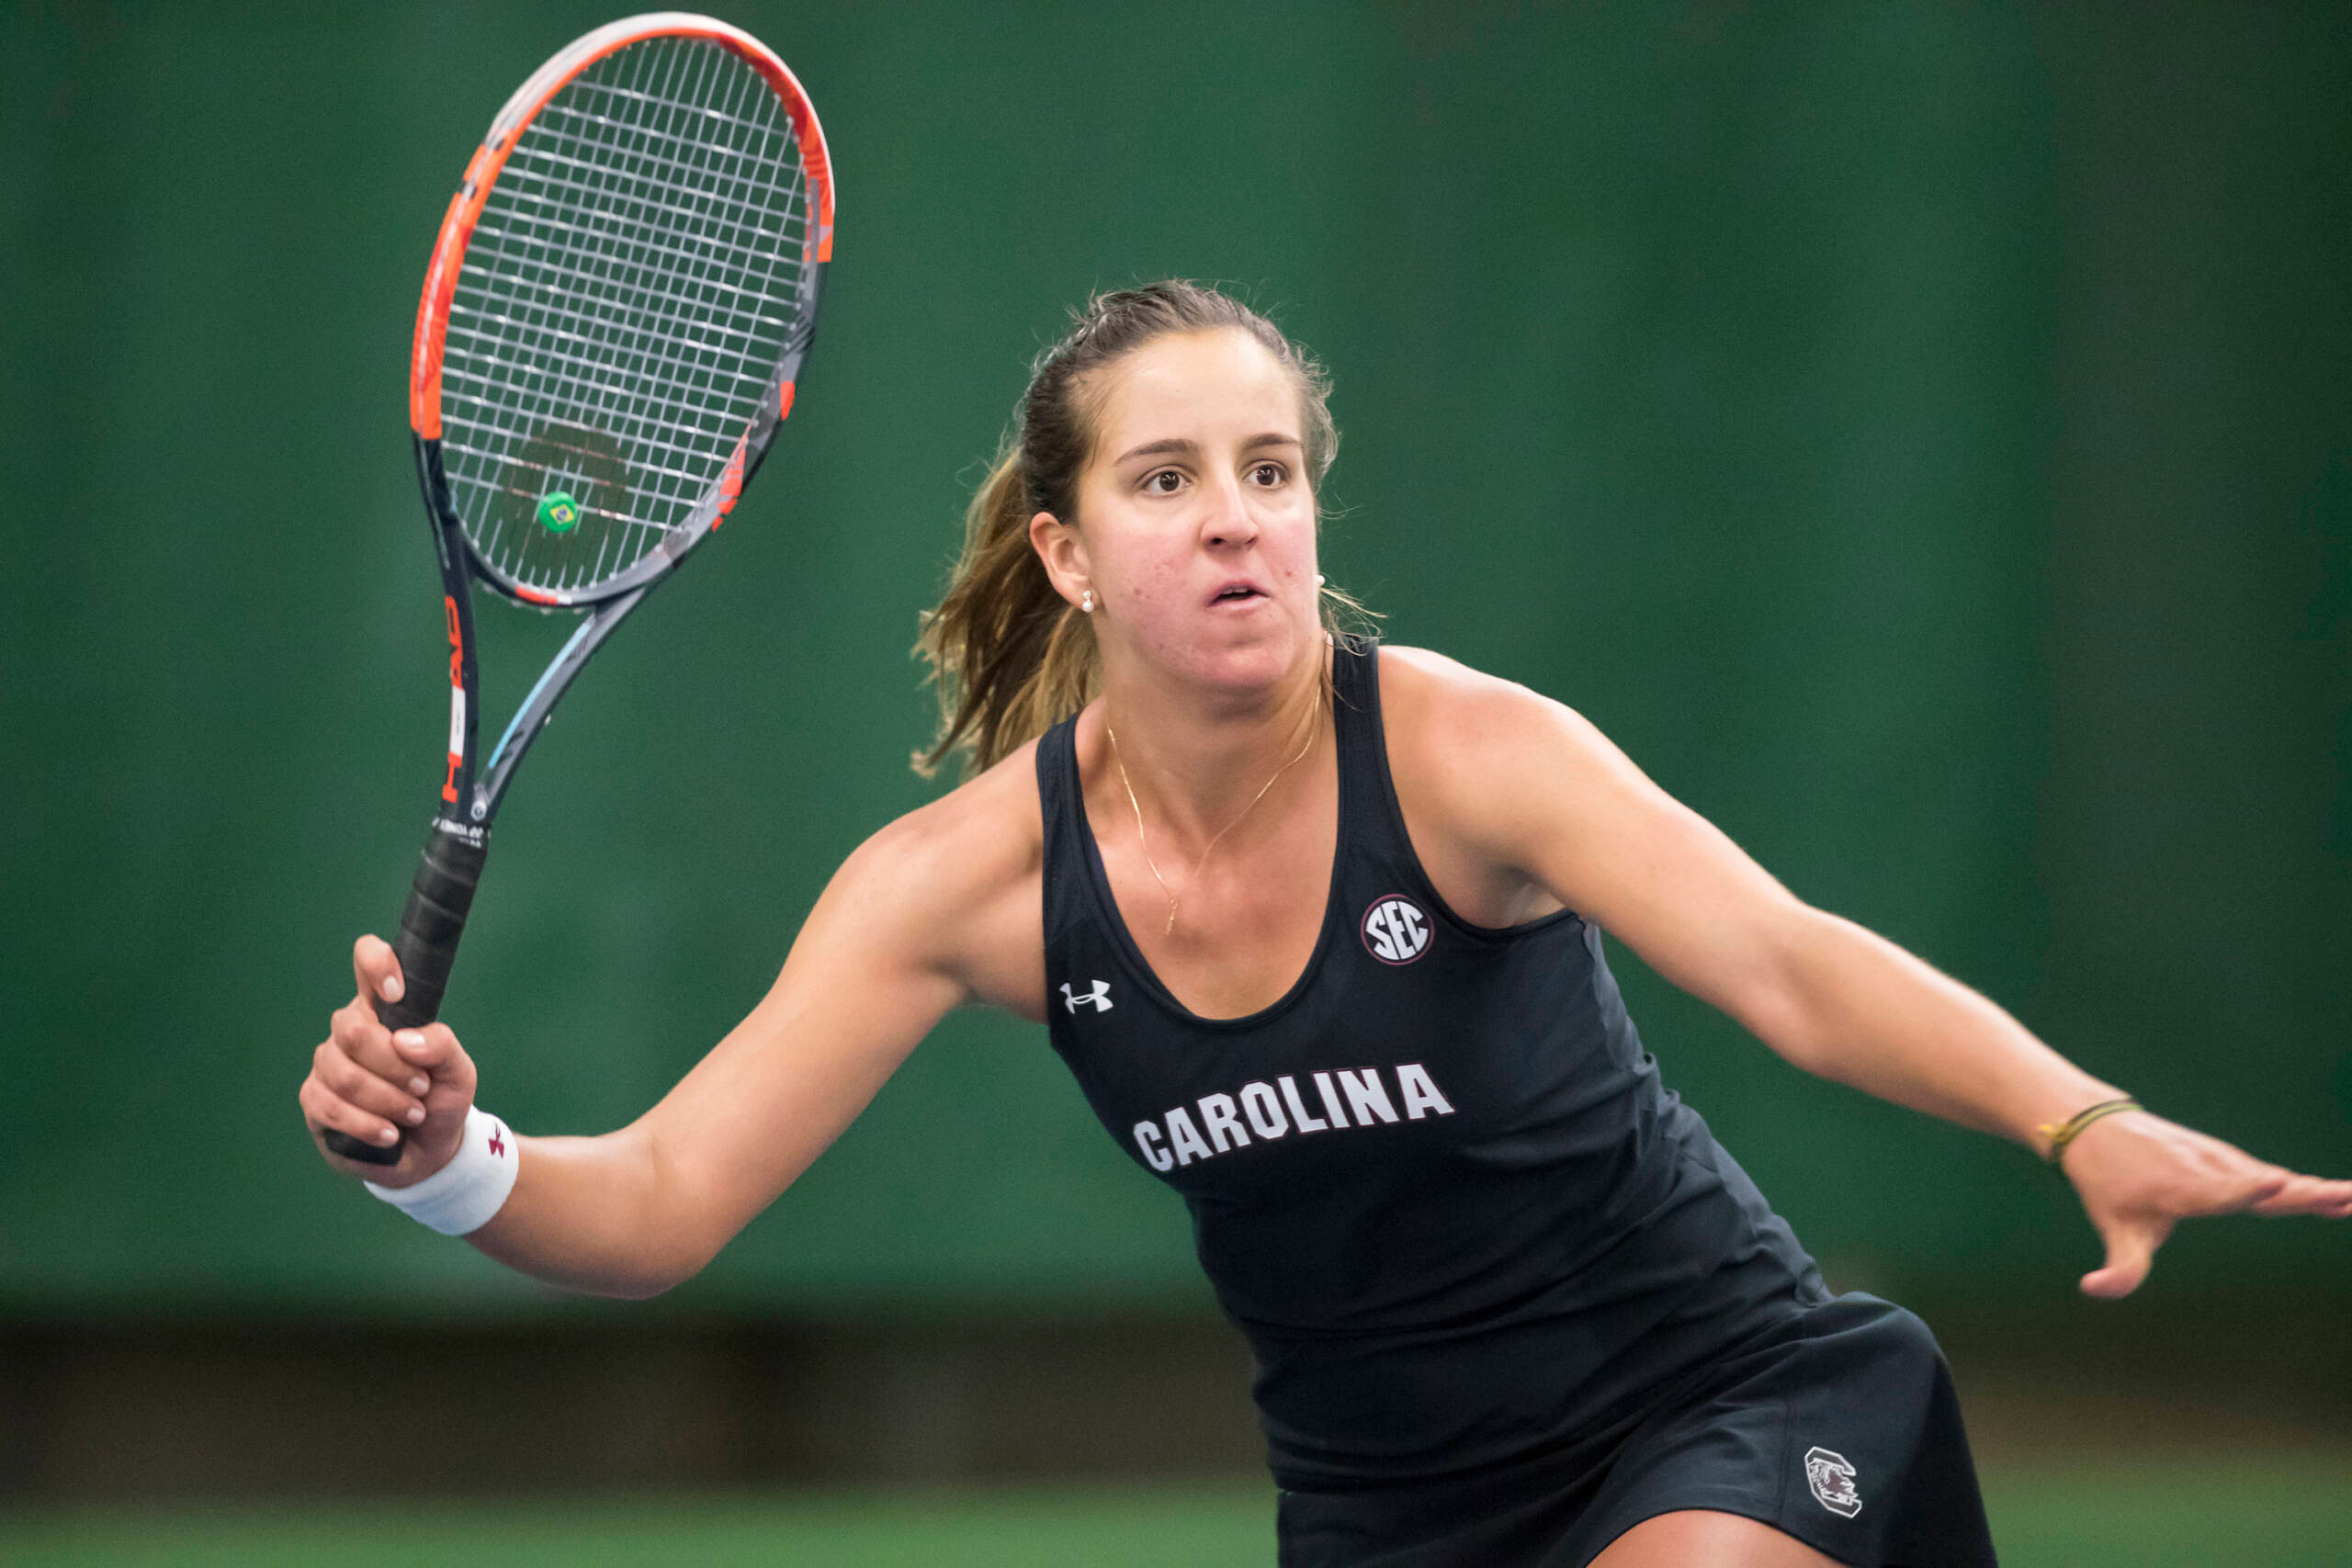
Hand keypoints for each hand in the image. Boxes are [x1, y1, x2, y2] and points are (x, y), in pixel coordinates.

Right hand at [300, 935, 479, 1187]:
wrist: (429, 1151)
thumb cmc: (440, 1100)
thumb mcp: (458, 1072)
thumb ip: (442, 1046)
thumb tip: (404, 1040)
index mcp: (384, 1010)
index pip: (368, 961)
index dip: (377, 965)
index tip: (397, 993)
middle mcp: (349, 1029)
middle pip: (355, 1031)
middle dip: (395, 1067)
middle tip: (422, 1088)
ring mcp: (327, 1064)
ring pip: (344, 1074)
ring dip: (386, 1100)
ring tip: (412, 1115)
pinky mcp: (314, 1100)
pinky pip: (330, 1107)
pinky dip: (366, 1124)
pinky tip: (389, 1134)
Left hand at [2061, 1109, 2351, 1297]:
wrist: (2097, 1127)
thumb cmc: (2106, 1182)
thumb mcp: (2111, 1226)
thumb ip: (2120, 1264)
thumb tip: (2091, 1289)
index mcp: (2181, 1187)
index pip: (2218, 1191)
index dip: (2247, 1190)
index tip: (2276, 1183)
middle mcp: (2208, 1169)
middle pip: (2261, 1184)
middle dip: (2303, 1193)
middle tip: (2345, 1197)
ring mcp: (2223, 1161)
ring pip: (2275, 1180)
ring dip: (2315, 1190)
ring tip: (2350, 1198)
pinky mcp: (2231, 1161)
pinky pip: (2272, 1177)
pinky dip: (2305, 1186)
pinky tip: (2341, 1197)